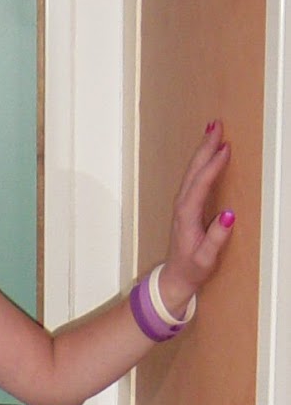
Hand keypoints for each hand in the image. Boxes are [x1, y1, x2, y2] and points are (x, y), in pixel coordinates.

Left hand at [160, 120, 234, 314]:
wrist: (175, 279)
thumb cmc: (192, 270)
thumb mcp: (206, 259)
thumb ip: (216, 238)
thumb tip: (229, 216)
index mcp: (187, 216)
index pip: (200, 185)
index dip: (212, 166)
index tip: (225, 149)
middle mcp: (182, 207)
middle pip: (193, 172)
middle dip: (205, 147)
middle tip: (216, 125)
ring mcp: (182, 206)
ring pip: (192, 172)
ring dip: (202, 150)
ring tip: (213, 130)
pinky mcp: (185, 207)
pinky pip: (193, 178)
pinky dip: (200, 162)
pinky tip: (207, 153)